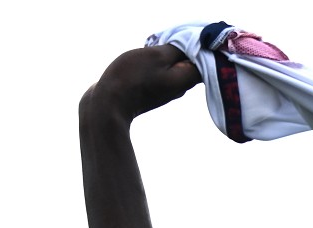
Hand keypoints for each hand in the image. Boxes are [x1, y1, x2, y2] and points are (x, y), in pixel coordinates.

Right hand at [81, 45, 202, 125]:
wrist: (108, 104)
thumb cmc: (133, 78)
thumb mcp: (157, 55)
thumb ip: (177, 49)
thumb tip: (190, 46)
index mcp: (185, 79)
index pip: (204, 60)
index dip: (198, 46)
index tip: (184, 38)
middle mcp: (180, 87)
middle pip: (190, 62)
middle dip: (182, 48)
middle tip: (167, 40)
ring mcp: (166, 90)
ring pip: (174, 66)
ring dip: (167, 54)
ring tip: (153, 46)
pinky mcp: (153, 90)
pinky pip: (161, 71)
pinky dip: (157, 61)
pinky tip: (144, 56)